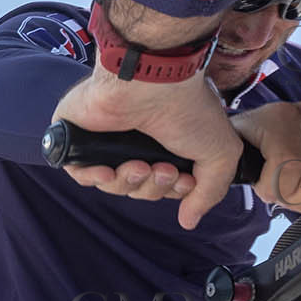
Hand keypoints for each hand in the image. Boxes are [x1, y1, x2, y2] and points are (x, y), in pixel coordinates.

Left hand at [52, 69, 242, 229]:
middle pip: (138, 187)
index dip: (173, 190)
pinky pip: (80, 173)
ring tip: (140, 166)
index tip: (185, 181)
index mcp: (166, 140)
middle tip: (163, 170)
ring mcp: (106, 136)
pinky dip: (94, 177)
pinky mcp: (79, 134)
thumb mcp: (220, 154)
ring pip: (112, 184)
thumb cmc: (189, 108)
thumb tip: (189, 220)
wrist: (154, 81)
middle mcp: (136, 138)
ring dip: (129, 183)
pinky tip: (106, 170)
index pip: (163, 183)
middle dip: (153, 188)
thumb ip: (209, 192)